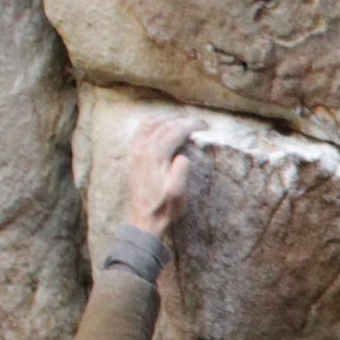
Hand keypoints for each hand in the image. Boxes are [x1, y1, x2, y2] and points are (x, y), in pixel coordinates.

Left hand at [121, 116, 200, 236]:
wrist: (145, 220)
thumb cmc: (165, 208)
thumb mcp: (178, 194)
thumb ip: (181, 172)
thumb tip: (183, 156)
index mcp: (156, 156)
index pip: (176, 131)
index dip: (192, 125)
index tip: (206, 126)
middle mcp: (143, 150)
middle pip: (165, 125)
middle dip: (183, 121)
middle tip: (200, 123)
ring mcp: (136, 152)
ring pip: (150, 124)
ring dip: (168, 119)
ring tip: (182, 121)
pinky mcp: (134, 156)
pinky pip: (141, 131)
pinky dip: (152, 123)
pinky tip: (160, 125)